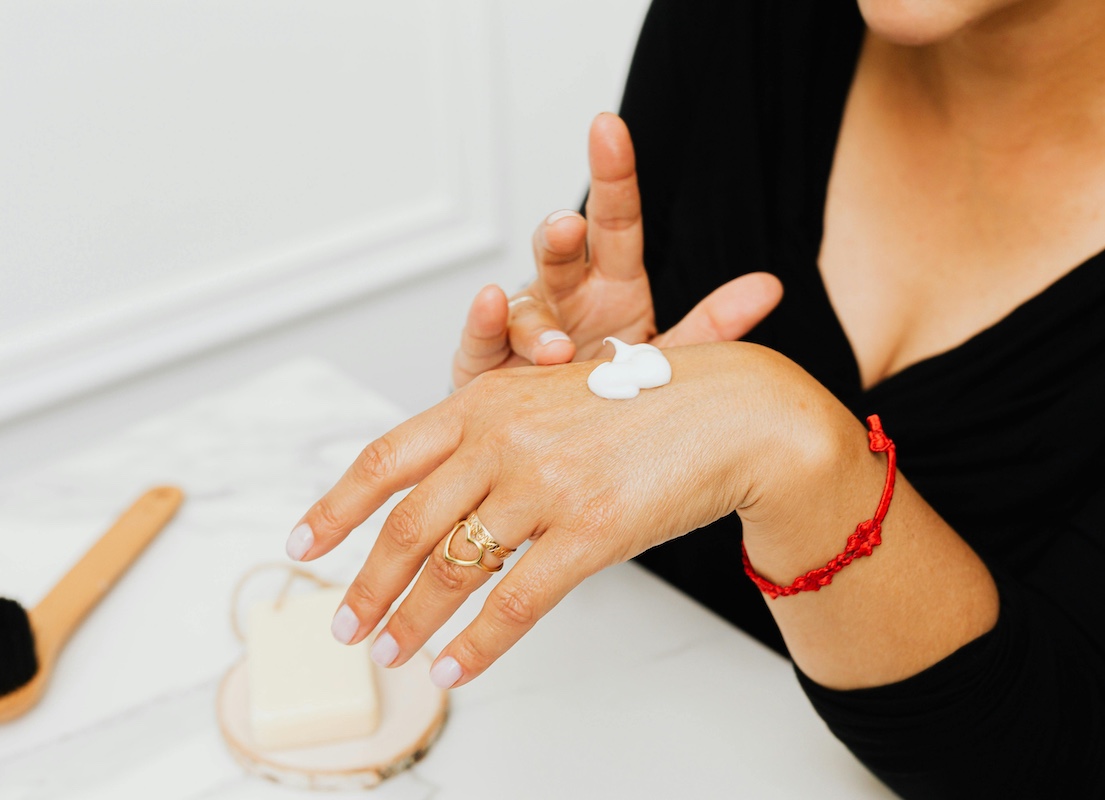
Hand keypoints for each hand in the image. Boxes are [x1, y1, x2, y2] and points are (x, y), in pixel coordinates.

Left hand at [291, 342, 821, 686]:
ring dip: (411, 620)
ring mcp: (546, 482)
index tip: (306, 545)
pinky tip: (455, 668)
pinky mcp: (590, 530)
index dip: (337, 507)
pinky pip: (514, 602)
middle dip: (367, 583)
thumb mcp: (557, 399)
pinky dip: (477, 646)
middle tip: (343, 623)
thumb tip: (450, 500)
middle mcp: (505, 435)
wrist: (738, 411)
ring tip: (390, 652)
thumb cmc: (652, 404)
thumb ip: (498, 438)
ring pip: (453, 568)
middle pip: (408, 523)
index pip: (387, 458)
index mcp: (488, 398)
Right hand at [452, 113, 782, 387]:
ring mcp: (526, 327)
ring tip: (557, 349)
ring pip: (524, 304)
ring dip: (535, 317)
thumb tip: (771, 285)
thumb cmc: (614, 394)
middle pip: (560, 250)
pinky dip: (486, 323)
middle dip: (560, 234)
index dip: (614, 175)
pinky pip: (482, 340)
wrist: (566, 449)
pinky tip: (490, 305)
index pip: (616, 222)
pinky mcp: (487, 364)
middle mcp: (566, 296)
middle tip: (570, 228)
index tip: (608, 127)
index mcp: (613, 286)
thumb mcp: (668, 360)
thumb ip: (714, 325)